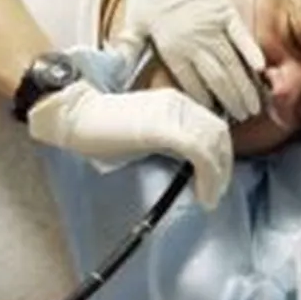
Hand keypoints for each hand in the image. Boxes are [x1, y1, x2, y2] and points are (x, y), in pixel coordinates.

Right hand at [29, 82, 232, 207]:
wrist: (76, 116)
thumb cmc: (102, 130)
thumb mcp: (146, 134)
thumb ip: (170, 142)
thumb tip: (190, 166)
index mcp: (176, 102)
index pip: (213, 126)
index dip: (221, 154)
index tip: (217, 179)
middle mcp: (180, 103)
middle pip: (219, 134)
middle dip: (224, 165)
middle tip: (217, 192)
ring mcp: (173, 112)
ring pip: (213, 143)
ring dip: (219, 175)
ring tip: (211, 197)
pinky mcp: (163, 127)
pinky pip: (199, 151)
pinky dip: (208, 176)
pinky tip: (204, 195)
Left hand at [129, 0, 264, 122]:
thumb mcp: (138, 19)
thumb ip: (131, 46)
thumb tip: (118, 67)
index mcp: (170, 45)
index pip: (190, 83)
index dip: (203, 102)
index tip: (214, 117)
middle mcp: (193, 40)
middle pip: (216, 78)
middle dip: (230, 101)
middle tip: (243, 118)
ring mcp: (212, 26)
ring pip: (231, 63)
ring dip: (244, 86)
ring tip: (254, 105)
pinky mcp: (227, 12)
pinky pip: (242, 37)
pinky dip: (251, 53)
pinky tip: (260, 70)